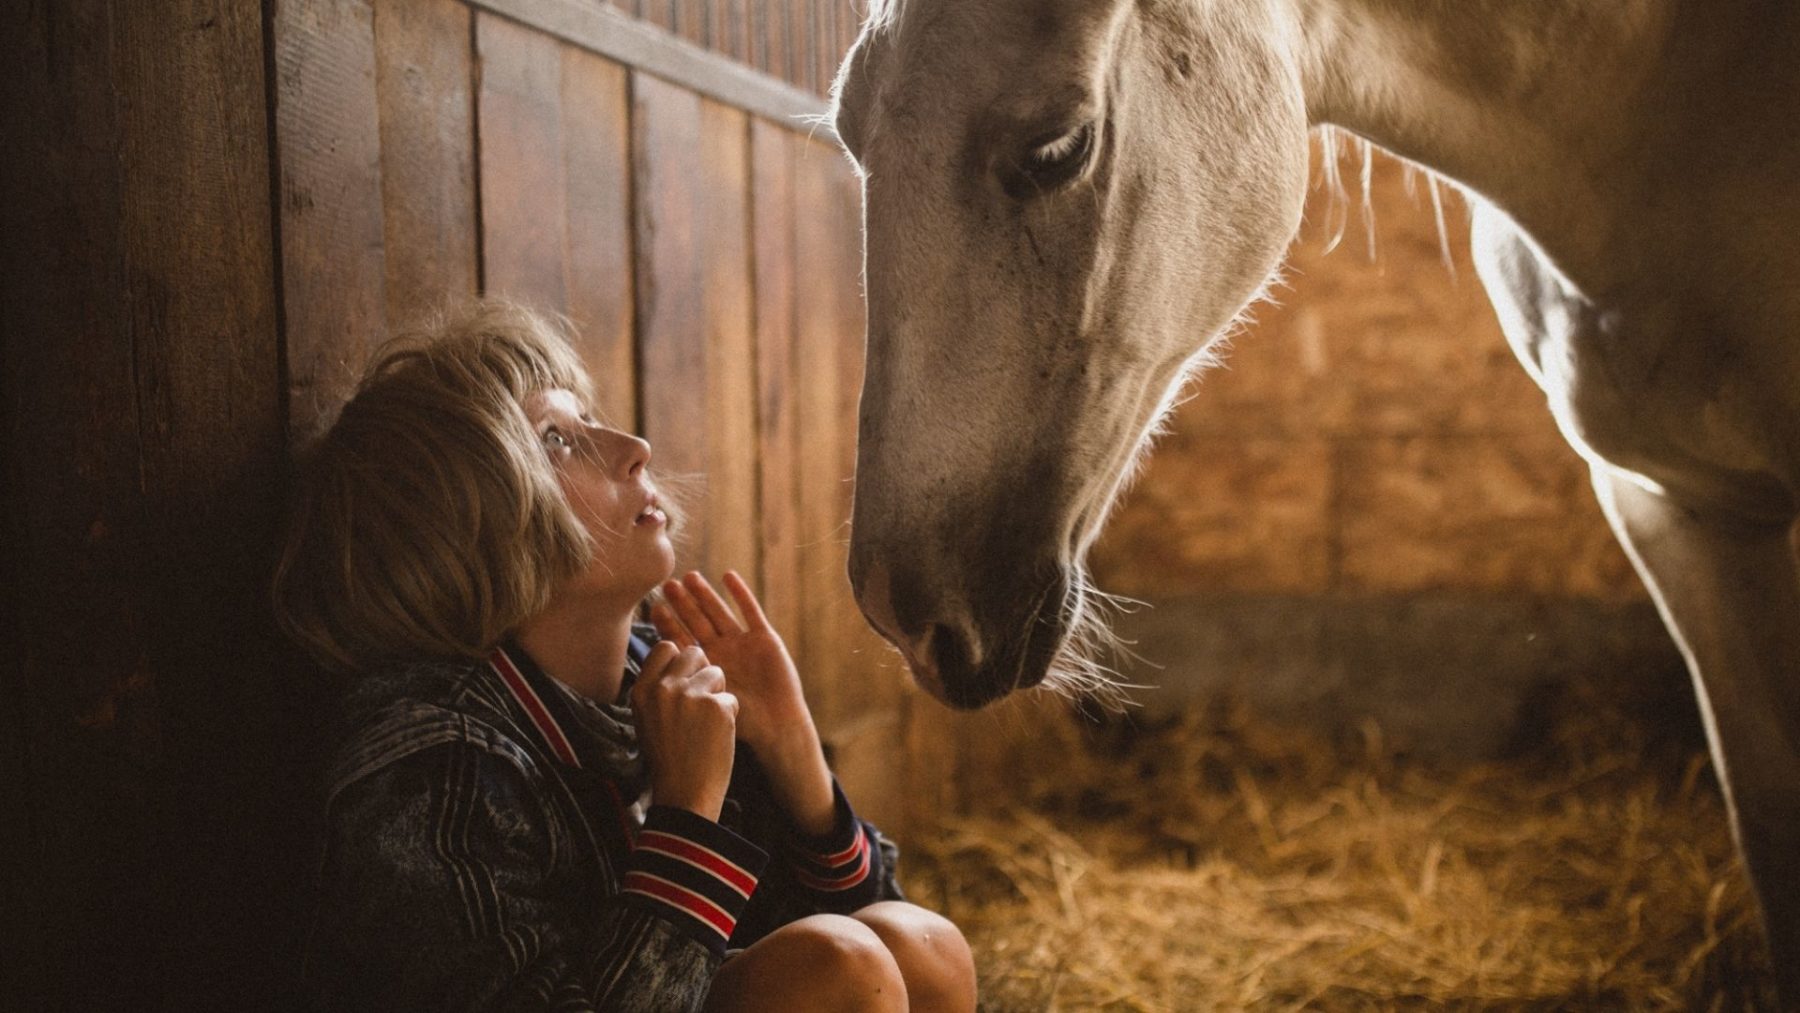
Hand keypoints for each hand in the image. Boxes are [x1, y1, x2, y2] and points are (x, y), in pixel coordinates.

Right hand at [629, 641, 737, 822]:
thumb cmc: (668, 758)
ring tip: (706, 724)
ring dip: (717, 695)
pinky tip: (716, 737)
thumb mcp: (647, 718)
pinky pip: (730, 699)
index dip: (680, 661)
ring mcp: (690, 695)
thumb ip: (658, 688)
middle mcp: (664, 688)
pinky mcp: (717, 707)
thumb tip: (674, 654)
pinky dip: (729, 717)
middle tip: (700, 703)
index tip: (684, 680)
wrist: (684, 795)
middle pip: (694, 654)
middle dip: (702, 672)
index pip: (665, 648)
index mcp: (642, 690)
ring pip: (716, 673)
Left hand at [652, 572, 834, 834]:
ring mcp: (743, 643)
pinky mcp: (764, 638)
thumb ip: (690, 686)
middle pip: (698, 621)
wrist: (777, 727)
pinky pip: (751, 612)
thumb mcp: (708, 703)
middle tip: (668, 585)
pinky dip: (740, 594)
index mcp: (705, 667)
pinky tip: (727, 577)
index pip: (682, 641)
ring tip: (690, 577)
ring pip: (720, 613)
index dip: (669, 625)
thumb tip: (657, 675)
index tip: (654, 608)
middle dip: (683, 604)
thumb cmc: (743, 723)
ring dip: (705, 595)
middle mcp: (722, 652)